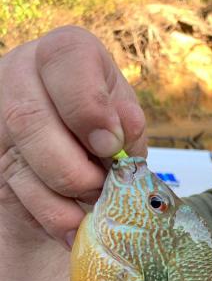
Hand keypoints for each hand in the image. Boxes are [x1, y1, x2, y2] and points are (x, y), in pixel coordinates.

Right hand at [0, 25, 146, 249]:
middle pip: (29, 119)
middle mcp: (20, 78)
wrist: (73, 148)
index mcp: (63, 55)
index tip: (111, 146)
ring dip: (63, 198)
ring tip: (91, 205)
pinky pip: (15, 196)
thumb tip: (122, 132)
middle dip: (74, 168)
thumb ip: (127, 122)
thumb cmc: (106, 126)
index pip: (66, 60)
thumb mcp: (125, 117)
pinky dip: (51, 217)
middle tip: (101, 187)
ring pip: (18, 164)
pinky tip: (73, 225)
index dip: (89, 107)